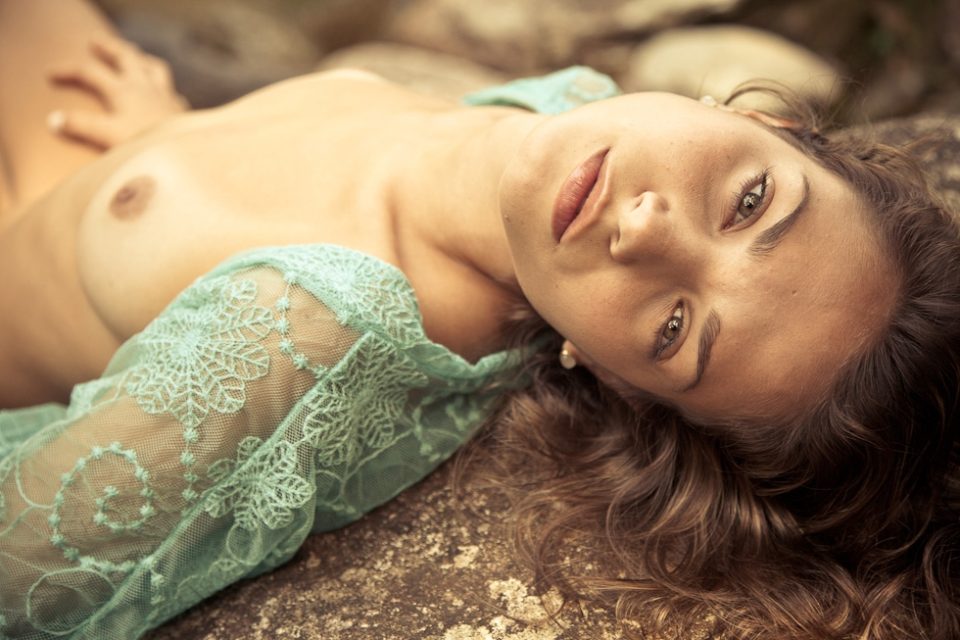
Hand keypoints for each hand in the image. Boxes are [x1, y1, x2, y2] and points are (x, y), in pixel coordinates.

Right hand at [47, 34, 188, 148]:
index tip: (50, 75)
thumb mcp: (108, 137)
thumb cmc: (148, 148)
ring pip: (154, 68)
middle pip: (126, 56)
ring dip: (141, 60)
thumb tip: (54, 120)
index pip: (89, 72)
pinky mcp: (183, 112)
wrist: (189, 157)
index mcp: (124, 91)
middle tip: (96, 41)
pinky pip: (173, 92)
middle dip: (108, 48)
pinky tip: (165, 96)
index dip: (68, 71)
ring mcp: (167, 98)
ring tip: (135, 59)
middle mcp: (147, 88)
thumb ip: (82, 127)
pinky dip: (164, 89)